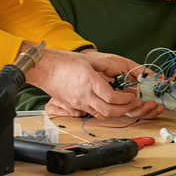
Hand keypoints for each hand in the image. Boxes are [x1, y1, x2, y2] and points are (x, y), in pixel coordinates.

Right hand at [25, 47, 158, 118]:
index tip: (130, 95)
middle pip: (108, 111)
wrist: (44, 69)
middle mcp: (84, 95)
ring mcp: (77, 103)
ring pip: (100, 115)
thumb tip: (118, 74)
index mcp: (90, 81)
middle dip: (123, 109)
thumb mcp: (88, 60)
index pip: (112, 97)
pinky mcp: (72, 106)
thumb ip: (106, 67)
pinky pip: (90, 113)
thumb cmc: (64, 62)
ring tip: (120, 106)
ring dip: (113, 112)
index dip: (125, 98)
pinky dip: (101, 111)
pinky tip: (105, 104)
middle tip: (130, 103)